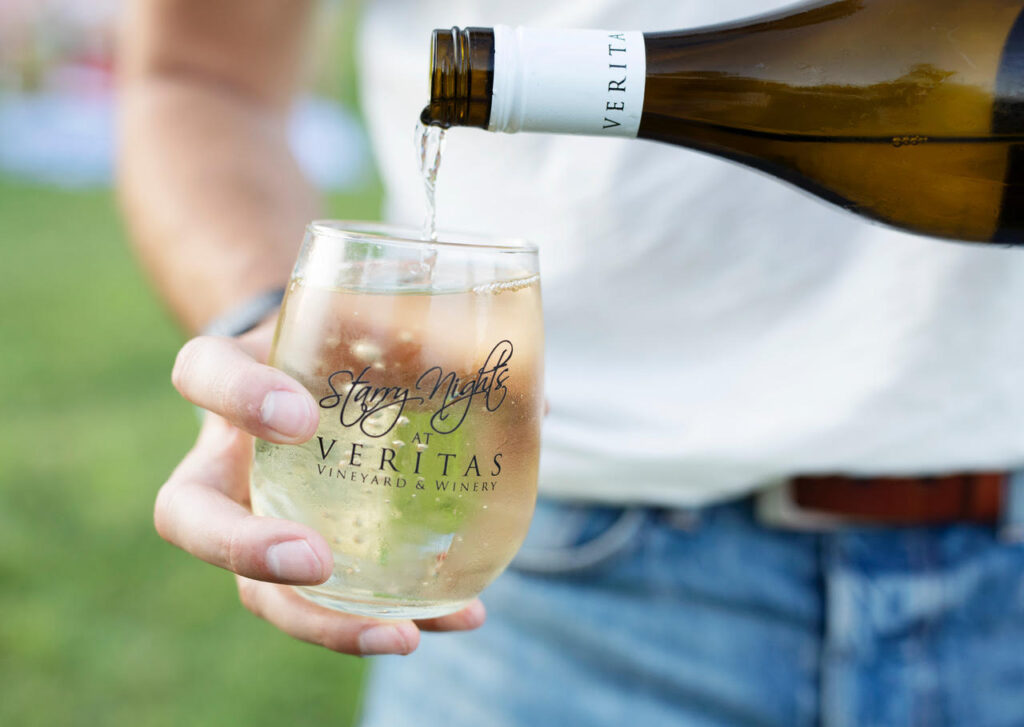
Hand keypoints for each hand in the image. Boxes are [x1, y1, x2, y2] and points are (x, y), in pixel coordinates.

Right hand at [157, 321, 485, 654]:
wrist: (316, 365)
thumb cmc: (342, 340)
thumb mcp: (370, 318)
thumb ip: (436, 339)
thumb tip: (535, 403)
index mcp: (235, 376)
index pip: (201, 374)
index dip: (235, 396)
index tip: (301, 417)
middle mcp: (227, 456)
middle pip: (188, 516)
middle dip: (244, 548)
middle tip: (314, 561)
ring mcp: (257, 514)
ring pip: (253, 590)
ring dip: (326, 620)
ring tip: (403, 633)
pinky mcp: (299, 557)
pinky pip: (326, 603)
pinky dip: (385, 617)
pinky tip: (457, 615)